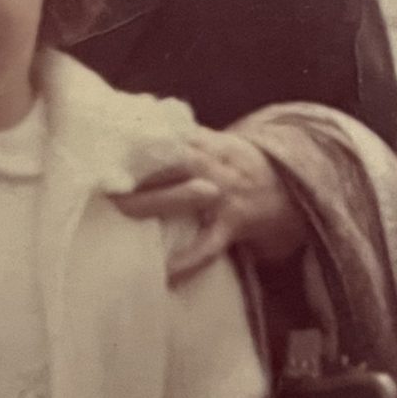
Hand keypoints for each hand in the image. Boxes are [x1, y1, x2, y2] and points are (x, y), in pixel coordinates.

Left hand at [113, 127, 305, 279]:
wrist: (292, 190)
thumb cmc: (241, 167)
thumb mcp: (218, 144)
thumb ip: (183, 138)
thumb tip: (138, 122)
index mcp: (208, 142)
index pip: (169, 132)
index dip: (138, 135)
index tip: (107, 141)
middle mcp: (215, 164)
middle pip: (172, 158)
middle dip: (138, 166)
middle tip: (103, 176)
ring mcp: (224, 194)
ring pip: (186, 194)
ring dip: (154, 201)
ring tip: (122, 209)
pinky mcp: (234, 224)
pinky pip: (209, 245)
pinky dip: (188, 260)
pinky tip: (167, 274)